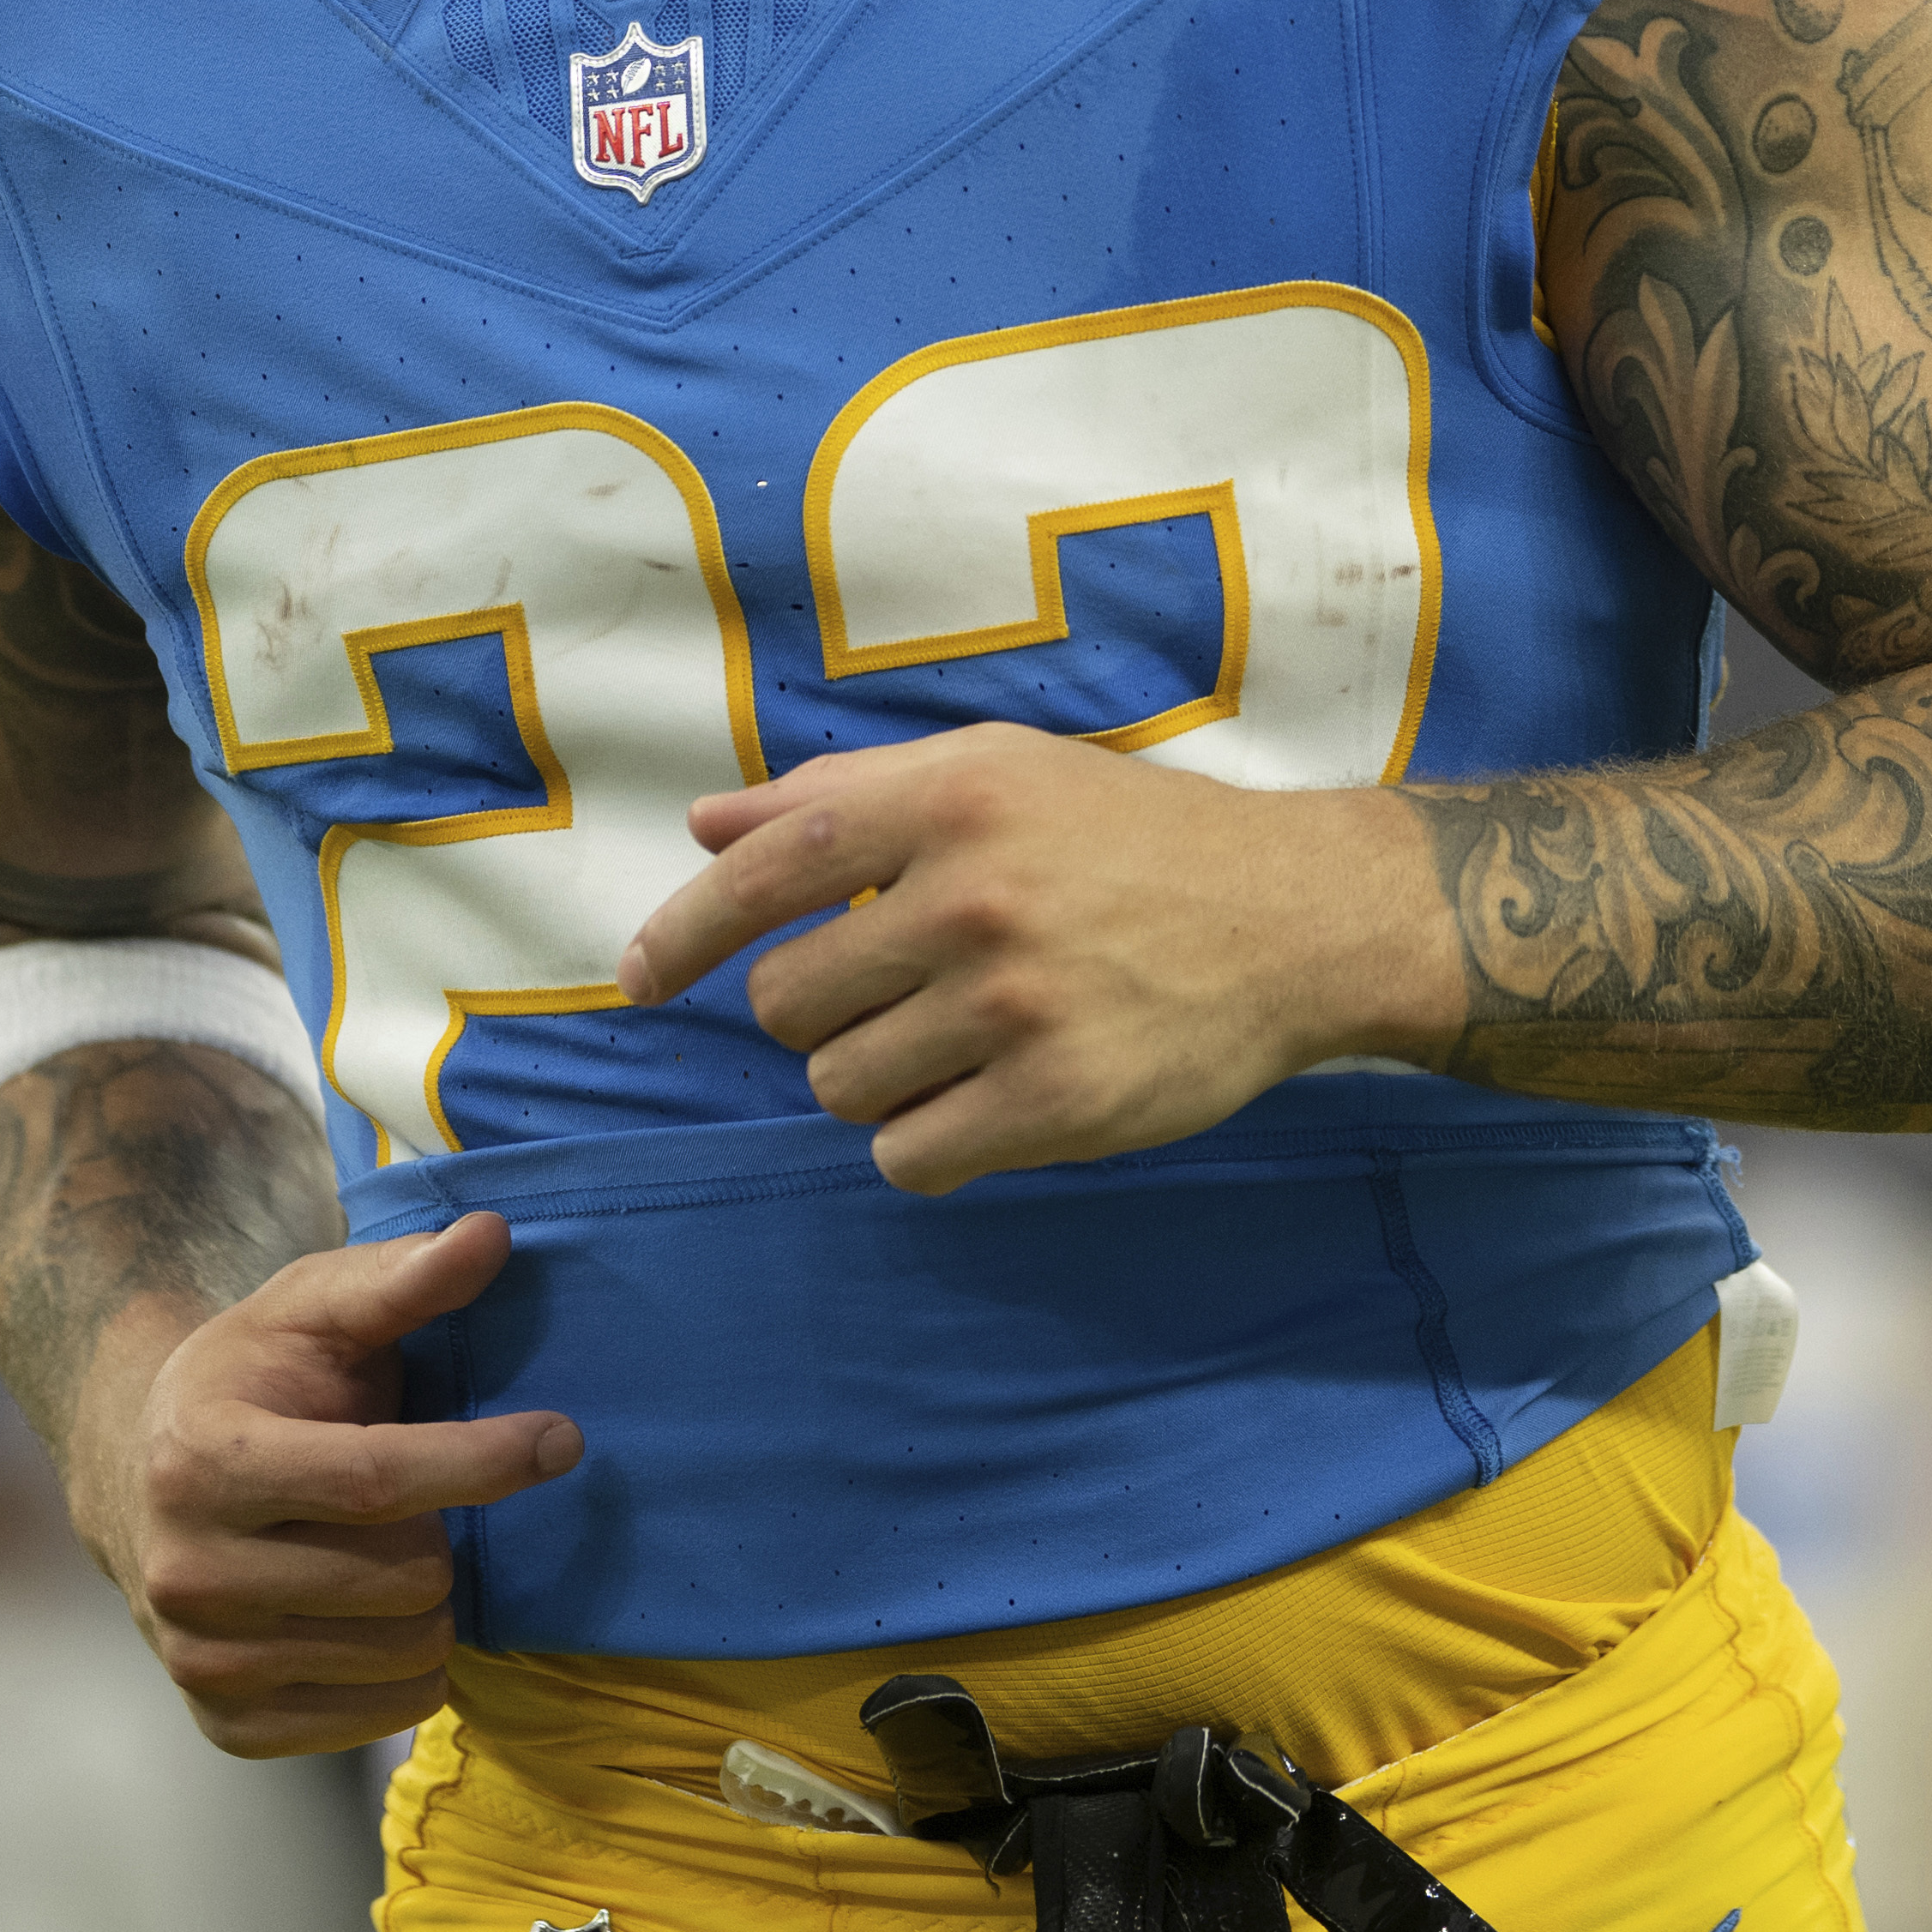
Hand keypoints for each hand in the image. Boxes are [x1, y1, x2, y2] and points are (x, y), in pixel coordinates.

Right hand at [69, 1210, 579, 1758]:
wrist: (141, 1477)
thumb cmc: (252, 1382)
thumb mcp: (311, 1310)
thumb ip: (401, 1277)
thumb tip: (494, 1234)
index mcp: (203, 1462)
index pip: (376, 1480)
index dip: (482, 1461)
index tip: (562, 1439)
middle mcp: (189, 1573)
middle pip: (405, 1578)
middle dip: (441, 1534)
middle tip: (411, 1503)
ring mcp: (205, 1660)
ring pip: (404, 1654)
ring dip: (429, 1604)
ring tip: (385, 1552)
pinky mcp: (229, 1725)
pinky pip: (382, 1718)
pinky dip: (404, 1667)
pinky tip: (365, 1613)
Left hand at [616, 724, 1441, 1192]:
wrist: (1294, 917)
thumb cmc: (1128, 836)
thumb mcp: (995, 772)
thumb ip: (845, 795)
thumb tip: (709, 827)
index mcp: (945, 802)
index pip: (760, 874)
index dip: (681, 935)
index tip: (638, 980)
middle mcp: (971, 899)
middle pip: (787, 1004)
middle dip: (821, 1011)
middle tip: (899, 992)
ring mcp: (1014, 1008)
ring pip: (840, 1088)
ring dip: (873, 1081)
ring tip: (952, 1044)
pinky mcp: (1058, 1102)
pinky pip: (910, 1159)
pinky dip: (922, 1146)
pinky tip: (978, 1103)